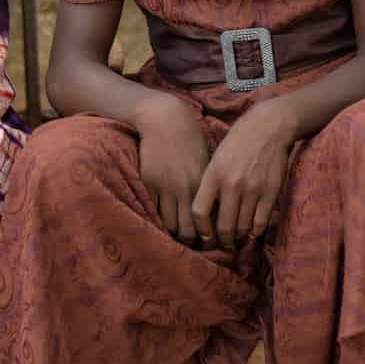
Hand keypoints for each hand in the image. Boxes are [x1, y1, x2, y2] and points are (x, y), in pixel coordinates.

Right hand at [133, 93, 211, 244]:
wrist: (164, 119)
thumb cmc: (189, 138)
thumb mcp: (205, 160)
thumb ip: (207, 185)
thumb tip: (215, 210)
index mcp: (203, 183)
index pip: (207, 222)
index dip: (207, 237)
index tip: (208, 242)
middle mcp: (185, 188)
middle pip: (187, 230)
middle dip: (190, 241)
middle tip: (192, 244)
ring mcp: (165, 187)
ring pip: (169, 224)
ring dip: (173, 233)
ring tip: (177, 236)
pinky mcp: (149, 182)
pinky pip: (153, 210)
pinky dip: (158, 219)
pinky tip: (162, 221)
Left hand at [191, 101, 293, 248]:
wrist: (268, 128)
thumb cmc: (237, 143)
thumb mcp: (216, 159)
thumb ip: (210, 185)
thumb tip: (205, 217)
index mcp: (214, 175)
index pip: (199, 212)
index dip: (201, 230)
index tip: (205, 235)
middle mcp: (232, 184)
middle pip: (224, 227)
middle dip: (222, 241)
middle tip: (223, 243)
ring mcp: (253, 189)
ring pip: (243, 228)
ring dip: (239, 237)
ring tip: (237, 237)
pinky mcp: (271, 192)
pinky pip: (260, 223)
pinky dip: (255, 231)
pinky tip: (252, 229)